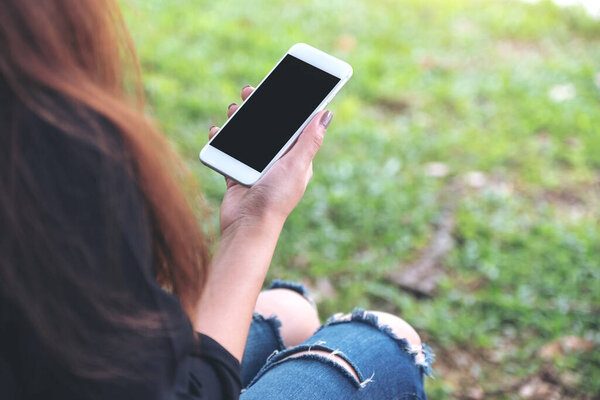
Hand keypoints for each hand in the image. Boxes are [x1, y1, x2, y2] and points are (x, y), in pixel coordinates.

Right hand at [209, 85, 332, 234]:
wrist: (247, 226)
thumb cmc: (275, 198)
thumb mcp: (296, 166)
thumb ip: (309, 140)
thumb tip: (326, 113)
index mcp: (296, 158)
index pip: (296, 126)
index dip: (290, 106)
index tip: (283, 85)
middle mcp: (278, 161)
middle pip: (270, 127)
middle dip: (261, 108)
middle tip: (250, 91)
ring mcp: (258, 168)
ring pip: (249, 137)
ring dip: (241, 121)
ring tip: (234, 108)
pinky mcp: (238, 175)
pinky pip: (230, 152)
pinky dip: (223, 140)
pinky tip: (217, 131)